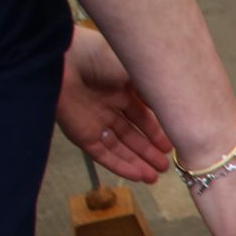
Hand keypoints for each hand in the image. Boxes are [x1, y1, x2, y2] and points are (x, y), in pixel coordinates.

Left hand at [54, 25, 172, 181]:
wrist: (64, 61)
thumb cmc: (99, 58)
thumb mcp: (137, 73)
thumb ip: (154, 94)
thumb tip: (171, 112)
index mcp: (121, 89)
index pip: (142, 116)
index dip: (156, 133)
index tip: (171, 147)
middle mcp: (108, 106)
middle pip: (132, 135)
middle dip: (148, 152)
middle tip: (165, 167)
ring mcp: (94, 121)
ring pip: (119, 147)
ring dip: (137, 163)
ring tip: (155, 178)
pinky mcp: (81, 134)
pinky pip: (103, 154)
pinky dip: (120, 166)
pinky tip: (137, 176)